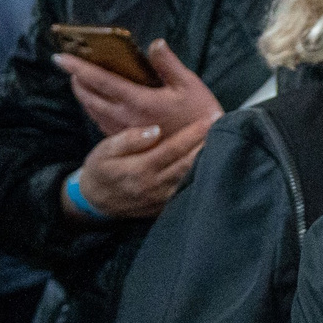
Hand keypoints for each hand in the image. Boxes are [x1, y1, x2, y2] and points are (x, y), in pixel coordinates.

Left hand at [57, 40, 221, 139]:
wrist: (204, 148)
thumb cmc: (199, 114)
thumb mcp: (190, 85)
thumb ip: (168, 64)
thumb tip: (155, 43)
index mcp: (137, 100)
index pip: (99, 80)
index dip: (78, 67)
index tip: (60, 57)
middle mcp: (124, 116)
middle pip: (89, 97)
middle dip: (76, 80)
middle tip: (70, 68)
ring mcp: (123, 129)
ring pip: (92, 110)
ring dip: (83, 95)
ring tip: (80, 82)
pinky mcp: (127, 138)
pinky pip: (101, 121)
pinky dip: (93, 108)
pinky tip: (97, 104)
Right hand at [65, 115, 214, 218]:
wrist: (95, 201)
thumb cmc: (101, 169)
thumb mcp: (105, 150)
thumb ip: (129, 139)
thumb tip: (155, 130)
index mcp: (140, 169)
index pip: (174, 148)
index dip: (195, 133)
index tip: (211, 116)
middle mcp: (155, 186)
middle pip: (189, 163)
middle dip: (209, 143)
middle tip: (227, 125)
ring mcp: (162, 199)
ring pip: (193, 177)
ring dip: (210, 159)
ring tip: (227, 139)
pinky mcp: (166, 206)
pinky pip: (189, 189)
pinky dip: (202, 175)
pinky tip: (215, 161)